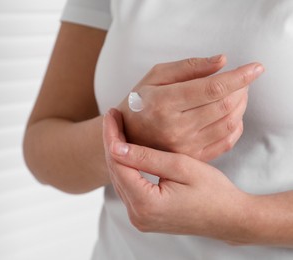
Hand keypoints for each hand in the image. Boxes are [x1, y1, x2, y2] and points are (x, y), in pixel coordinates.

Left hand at [103, 109, 253, 242]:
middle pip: (115, 171)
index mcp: (146, 204)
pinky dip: (128, 168)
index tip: (113, 113)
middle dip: (113, 142)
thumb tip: (116, 146)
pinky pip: (128, 188)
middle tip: (114, 116)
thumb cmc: (213, 192)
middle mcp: (137, 216)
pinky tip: (129, 150)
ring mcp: (140, 219)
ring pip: (120, 179)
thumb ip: (146, 157)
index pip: (117, 163)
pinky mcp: (144, 217)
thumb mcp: (181, 167)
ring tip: (120, 128)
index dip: (112, 136)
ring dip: (119, 154)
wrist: (230, 218)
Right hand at [117, 55, 263, 160]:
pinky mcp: (192, 157)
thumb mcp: (155, 76)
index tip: (256, 67)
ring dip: (241, 104)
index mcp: (164, 103)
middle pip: (225, 105)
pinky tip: (230, 113)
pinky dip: (237, 124)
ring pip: (229, 122)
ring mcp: (184, 146)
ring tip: (237, 93)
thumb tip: (222, 61)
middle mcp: (175, 127)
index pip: (212, 88)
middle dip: (241, 88)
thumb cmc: (140, 102)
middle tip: (241, 79)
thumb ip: (188, 67)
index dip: (239, 76)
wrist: (126, 136)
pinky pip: (227, 141)